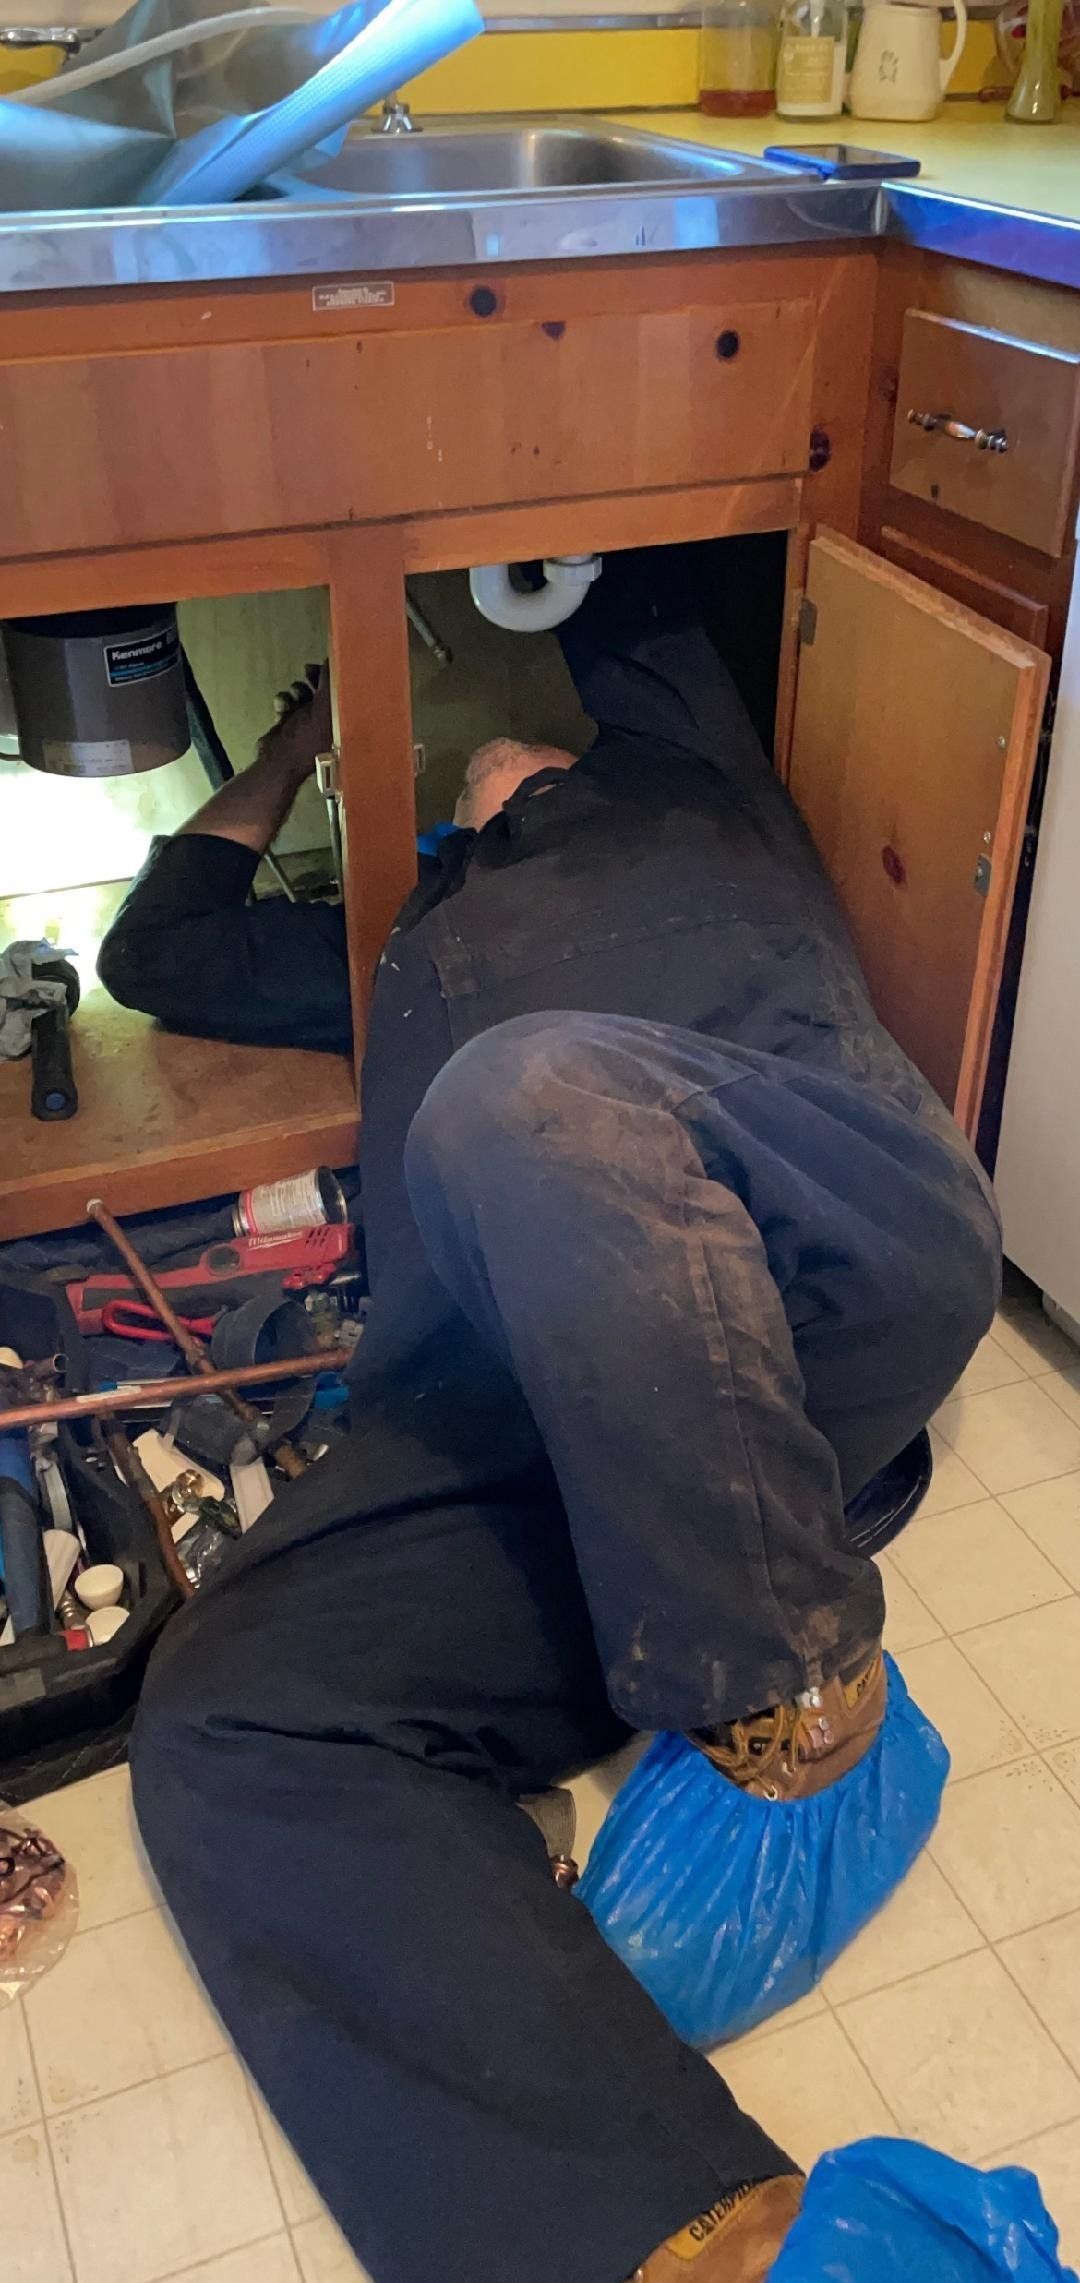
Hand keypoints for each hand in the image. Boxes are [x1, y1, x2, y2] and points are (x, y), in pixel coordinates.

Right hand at [257, 661, 332, 790]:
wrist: (279, 759)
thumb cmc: (307, 737)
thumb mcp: (324, 705)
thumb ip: (330, 681)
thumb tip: (333, 660)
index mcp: (344, 722)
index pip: (345, 692)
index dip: (337, 676)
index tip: (329, 665)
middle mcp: (329, 724)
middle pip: (324, 690)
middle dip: (315, 679)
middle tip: (309, 671)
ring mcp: (309, 725)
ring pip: (304, 695)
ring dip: (297, 691)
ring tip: (294, 696)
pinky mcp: (290, 725)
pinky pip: (288, 704)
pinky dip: (284, 702)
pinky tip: (282, 706)